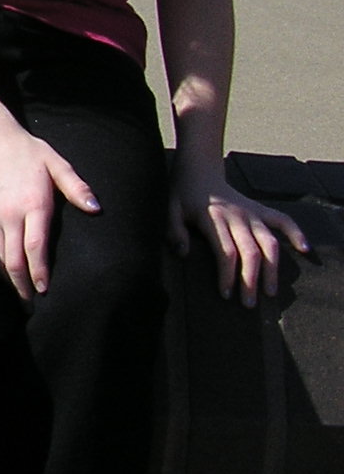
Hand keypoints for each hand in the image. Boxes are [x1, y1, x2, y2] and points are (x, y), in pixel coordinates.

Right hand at [0, 120, 100, 299]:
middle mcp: (12, 214)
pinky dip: (3, 261)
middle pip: (14, 258)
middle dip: (23, 283)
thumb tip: (95, 208)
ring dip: (12, 276)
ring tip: (22, 292)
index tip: (45, 289)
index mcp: (33, 203)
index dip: (40, 271)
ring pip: (2, 254)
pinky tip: (11, 269)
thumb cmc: (28, 151)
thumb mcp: (56, 163)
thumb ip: (76, 187)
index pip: (36, 246)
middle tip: (33, 302)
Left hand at [169, 162, 310, 307]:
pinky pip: (283, 220)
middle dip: (251, 280)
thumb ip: (173, 230)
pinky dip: (295, 232)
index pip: (226, 252)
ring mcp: (252, 212)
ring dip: (273, 268)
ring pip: (269, 242)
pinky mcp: (260, 209)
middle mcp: (237, 216)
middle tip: (249, 303)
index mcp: (213, 218)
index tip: (226, 294)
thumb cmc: (183, 194)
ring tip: (270, 292)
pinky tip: (304, 249)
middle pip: (250, 252)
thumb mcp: (169, 208)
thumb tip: (182, 254)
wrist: (199, 169)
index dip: (227, 275)